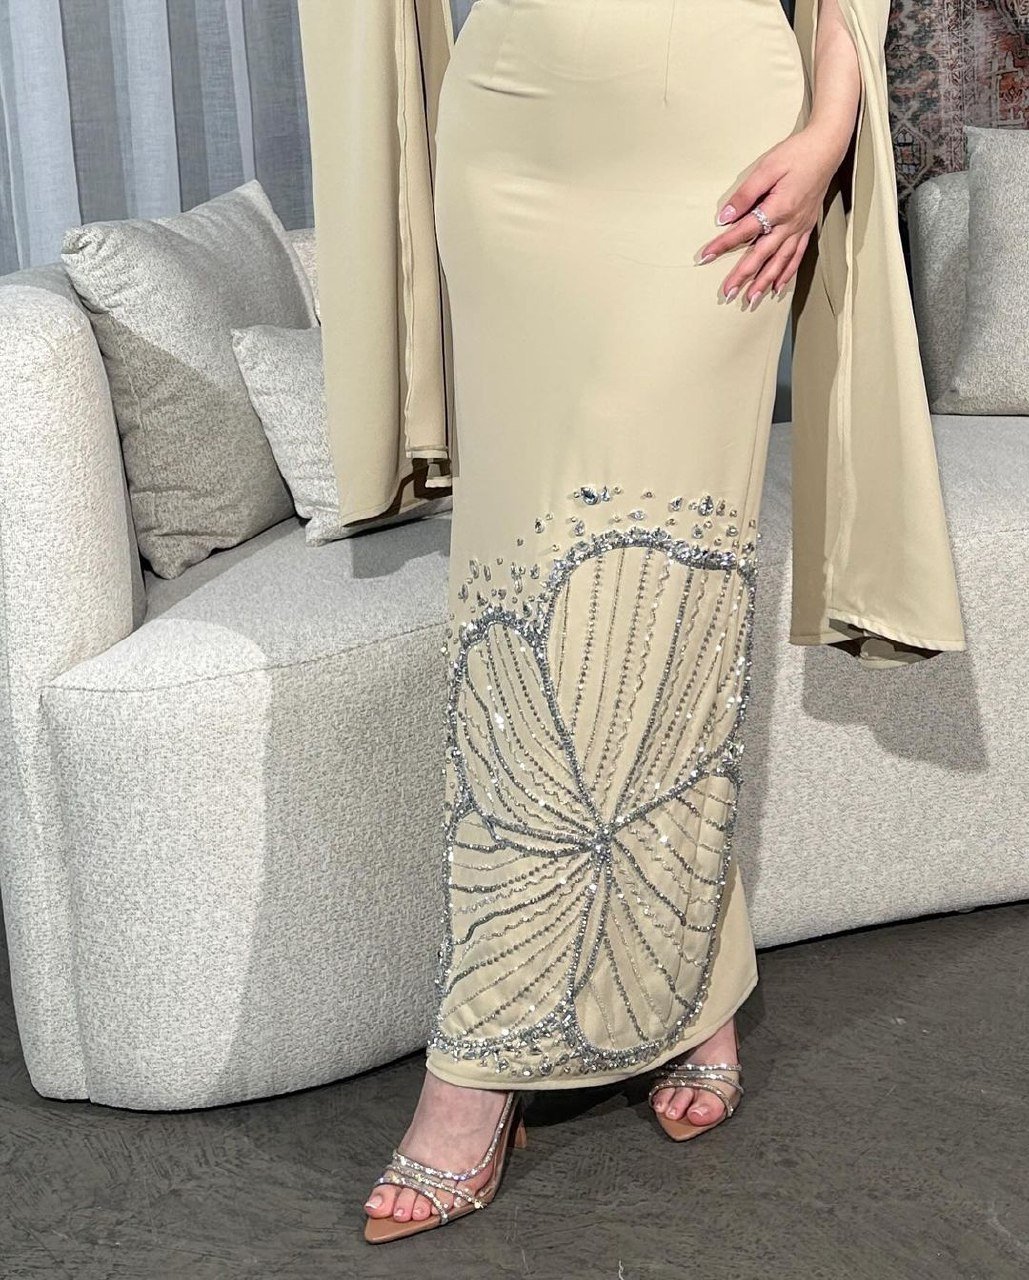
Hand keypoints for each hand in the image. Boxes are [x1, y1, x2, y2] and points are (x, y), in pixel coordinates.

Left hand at [697, 126, 848, 306]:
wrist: (827, 148)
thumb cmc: (796, 154)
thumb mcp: (767, 168)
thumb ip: (745, 194)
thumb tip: (725, 217)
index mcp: (778, 208)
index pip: (744, 231)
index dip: (723, 244)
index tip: (705, 256)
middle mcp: (790, 223)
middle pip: (762, 255)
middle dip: (743, 276)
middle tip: (728, 293)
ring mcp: (800, 228)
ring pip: (780, 262)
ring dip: (765, 282)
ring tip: (751, 299)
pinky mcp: (807, 228)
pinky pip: (796, 257)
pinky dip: (786, 274)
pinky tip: (777, 287)